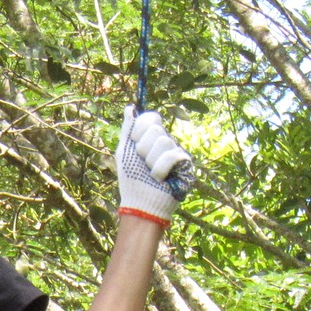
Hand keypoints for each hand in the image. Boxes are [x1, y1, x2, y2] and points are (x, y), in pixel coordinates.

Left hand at [114, 105, 191, 224]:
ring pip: (163, 141)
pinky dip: (160, 169)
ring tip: (151, 174)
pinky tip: (161, 179)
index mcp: (151, 138)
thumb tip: (129, 107)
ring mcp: (176, 151)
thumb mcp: (125, 152)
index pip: (151, 117)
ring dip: (151, 161)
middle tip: (143, 163)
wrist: (141, 202)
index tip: (134, 144)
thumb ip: (127, 129)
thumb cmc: (131, 179)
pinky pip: (172, 155)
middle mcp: (166, 142)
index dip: (140, 129)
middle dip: (143, 148)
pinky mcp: (185, 163)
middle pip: (156, 128)